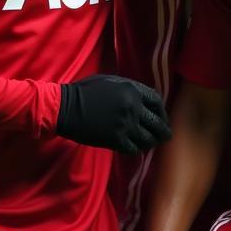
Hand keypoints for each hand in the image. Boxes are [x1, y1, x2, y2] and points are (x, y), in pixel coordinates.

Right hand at [56, 75, 171, 153]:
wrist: (65, 108)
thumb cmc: (84, 91)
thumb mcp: (110, 81)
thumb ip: (128, 88)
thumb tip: (142, 97)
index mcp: (132, 90)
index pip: (157, 101)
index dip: (162, 111)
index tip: (162, 117)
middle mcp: (133, 107)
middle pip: (157, 123)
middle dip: (163, 131)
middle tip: (165, 136)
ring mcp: (125, 125)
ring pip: (147, 139)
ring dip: (151, 142)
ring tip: (151, 144)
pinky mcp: (115, 140)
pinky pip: (133, 149)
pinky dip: (135, 150)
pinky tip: (134, 149)